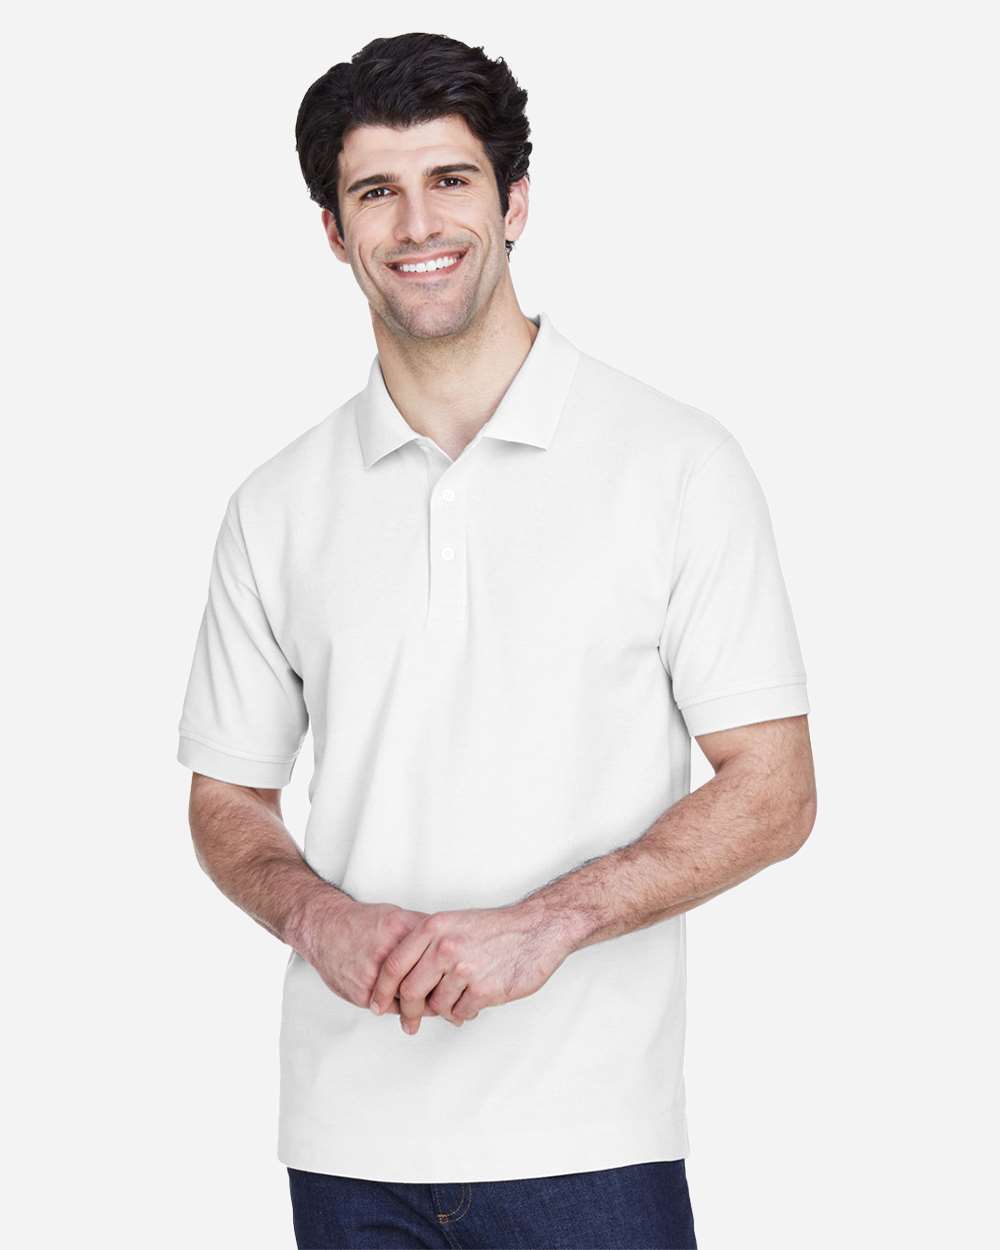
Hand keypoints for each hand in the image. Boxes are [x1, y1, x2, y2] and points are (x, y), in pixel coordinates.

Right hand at [295, 895, 443, 1020]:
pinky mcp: (363, 994)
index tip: (459, 978)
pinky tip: (411, 1007)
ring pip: (410, 1000)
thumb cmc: (362, 923)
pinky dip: (402, 1008)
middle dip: (441, 995)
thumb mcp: (396, 916)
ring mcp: (374, 976)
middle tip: (452, 1003)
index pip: (436, 954)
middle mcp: (388, 953)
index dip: (450, 969)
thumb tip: (449, 942)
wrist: (324, 929)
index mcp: (400, 930)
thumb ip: (421, 930)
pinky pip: (391, 1008)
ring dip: (423, 1006)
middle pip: (426, 981)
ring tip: (436, 1007)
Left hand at [368, 902, 572, 1034]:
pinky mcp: (483, 989)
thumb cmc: (496, 928)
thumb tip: (401, 979)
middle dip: (408, 1012)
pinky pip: (460, 1013)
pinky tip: (474, 1000)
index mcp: (433, 928)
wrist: (537, 929)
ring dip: (444, 1009)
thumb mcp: (454, 924)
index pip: (394, 965)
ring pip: (436, 1006)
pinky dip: (463, 1012)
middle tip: (409, 1022)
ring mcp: (464, 969)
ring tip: (459, 998)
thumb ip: (427, 947)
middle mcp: (444, 947)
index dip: (381, 990)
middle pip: (409, 991)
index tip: (377, 1005)